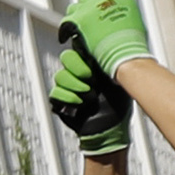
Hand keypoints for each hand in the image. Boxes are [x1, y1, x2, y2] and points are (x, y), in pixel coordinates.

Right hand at [50, 37, 129, 157]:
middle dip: (78, 68)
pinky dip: (68, 97)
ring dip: (76, 86)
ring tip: (91, 96)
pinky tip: (80, 104)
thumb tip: (111, 46)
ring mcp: (68, 87)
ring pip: (60, 76)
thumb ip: (112, 63)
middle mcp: (78, 73)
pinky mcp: (61, 101)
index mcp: (90, 64)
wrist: (111, 129)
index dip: (81, 53)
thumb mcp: (119, 80)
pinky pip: (55, 93)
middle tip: (92, 80)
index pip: (78, 48)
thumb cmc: (119, 105)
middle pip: (66, 57)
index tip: (91, 63)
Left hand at [63, 0, 153, 77]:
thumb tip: (116, 7)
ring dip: (78, 16)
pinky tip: (72, 34)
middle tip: (93, 20)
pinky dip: (67, 29)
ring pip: (74, 7)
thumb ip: (121, 6)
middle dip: (87, 6)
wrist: (124, 53)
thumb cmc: (131, 41)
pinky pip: (66, 20)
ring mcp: (87, 8)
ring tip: (86, 30)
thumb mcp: (133, 16)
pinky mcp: (76, 20)